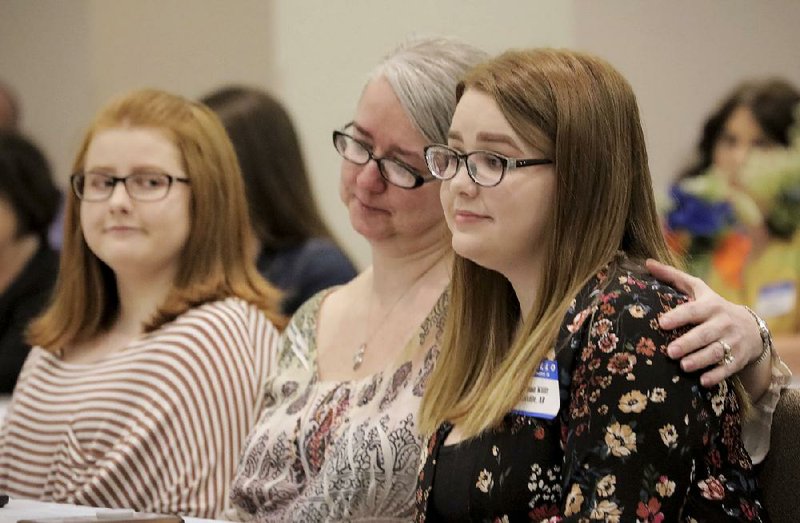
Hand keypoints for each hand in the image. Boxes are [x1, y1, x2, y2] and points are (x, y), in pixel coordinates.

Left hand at [645, 259, 761, 386]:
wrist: (752, 327)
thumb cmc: (714, 307)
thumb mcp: (698, 290)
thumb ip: (673, 277)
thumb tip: (648, 263)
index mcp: (711, 306)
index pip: (693, 311)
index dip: (678, 316)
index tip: (662, 323)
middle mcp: (723, 323)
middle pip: (705, 334)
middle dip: (688, 343)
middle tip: (670, 352)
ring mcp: (733, 341)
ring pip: (716, 352)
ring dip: (700, 360)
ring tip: (683, 366)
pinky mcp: (739, 358)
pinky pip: (728, 368)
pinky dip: (716, 375)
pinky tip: (703, 381)